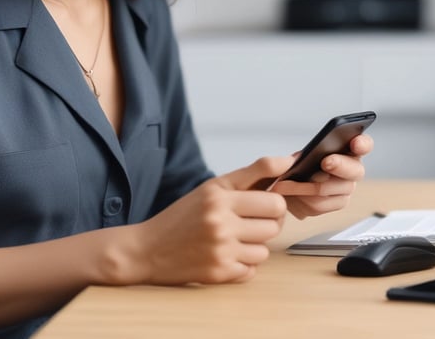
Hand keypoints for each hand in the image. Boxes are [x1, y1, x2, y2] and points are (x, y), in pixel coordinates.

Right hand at [132, 158, 287, 285]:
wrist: (147, 249)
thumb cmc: (183, 215)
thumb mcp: (212, 187)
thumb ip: (252, 173)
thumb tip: (287, 161)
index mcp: (219, 196)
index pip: (274, 201)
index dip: (274, 203)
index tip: (265, 203)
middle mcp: (220, 222)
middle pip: (274, 226)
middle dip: (267, 224)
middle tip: (250, 221)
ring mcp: (220, 250)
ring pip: (265, 250)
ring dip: (254, 246)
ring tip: (234, 239)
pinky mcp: (219, 274)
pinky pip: (252, 270)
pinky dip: (243, 264)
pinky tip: (225, 255)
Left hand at [270, 133, 373, 219]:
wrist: (283, 186)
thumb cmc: (294, 165)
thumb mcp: (293, 155)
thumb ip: (301, 155)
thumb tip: (301, 159)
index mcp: (346, 148)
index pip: (363, 144)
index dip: (363, 144)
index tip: (356, 143)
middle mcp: (351, 169)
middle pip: (356, 170)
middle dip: (340, 165)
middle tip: (325, 162)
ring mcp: (345, 188)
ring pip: (336, 188)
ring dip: (311, 185)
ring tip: (290, 182)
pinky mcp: (335, 203)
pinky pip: (322, 204)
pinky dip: (304, 199)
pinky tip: (291, 193)